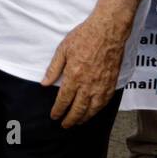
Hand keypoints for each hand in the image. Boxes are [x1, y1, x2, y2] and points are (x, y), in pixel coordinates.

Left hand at [42, 11, 128, 127]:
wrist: (107, 32)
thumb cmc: (84, 38)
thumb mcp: (62, 50)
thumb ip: (53, 69)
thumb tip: (44, 83)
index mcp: (74, 76)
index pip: (64, 100)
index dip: (58, 110)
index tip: (54, 116)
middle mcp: (88, 85)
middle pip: (78, 109)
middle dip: (70, 119)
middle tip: (65, 125)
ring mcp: (102, 85)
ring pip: (93, 109)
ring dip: (84, 118)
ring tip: (78, 122)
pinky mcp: (112, 83)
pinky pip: (105, 102)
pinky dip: (98, 110)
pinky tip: (93, 112)